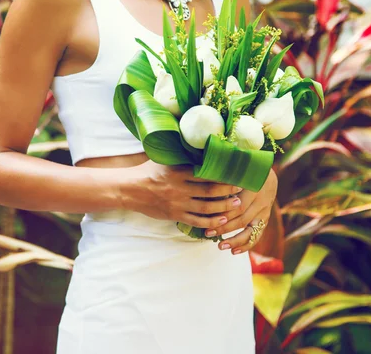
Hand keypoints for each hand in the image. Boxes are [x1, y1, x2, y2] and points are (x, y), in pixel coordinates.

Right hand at [124, 161, 243, 228]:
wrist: (130, 190)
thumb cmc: (148, 171)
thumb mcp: (164, 160)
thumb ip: (181, 156)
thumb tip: (199, 147)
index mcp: (178, 172)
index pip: (205, 174)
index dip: (222, 175)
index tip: (235, 174)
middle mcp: (179, 188)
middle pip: (209, 191)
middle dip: (228, 191)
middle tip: (241, 189)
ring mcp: (177, 203)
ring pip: (206, 208)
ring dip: (223, 207)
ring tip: (236, 205)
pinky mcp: (174, 215)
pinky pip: (196, 221)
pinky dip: (210, 222)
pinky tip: (221, 221)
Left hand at [204, 169, 277, 254]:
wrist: (263, 170)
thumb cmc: (241, 168)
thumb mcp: (234, 169)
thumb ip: (223, 177)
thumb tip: (202, 179)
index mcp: (254, 187)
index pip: (238, 206)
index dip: (223, 214)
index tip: (207, 220)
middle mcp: (262, 200)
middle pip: (242, 219)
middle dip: (224, 228)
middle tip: (207, 234)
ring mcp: (265, 211)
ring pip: (251, 230)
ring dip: (235, 240)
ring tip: (221, 246)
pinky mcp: (265, 218)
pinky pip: (257, 235)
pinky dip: (246, 245)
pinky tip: (234, 252)